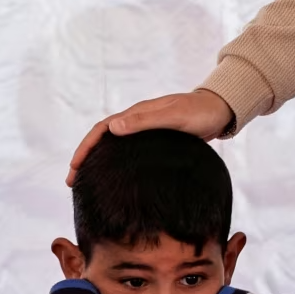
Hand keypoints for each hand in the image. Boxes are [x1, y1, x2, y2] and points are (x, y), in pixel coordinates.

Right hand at [68, 90, 233, 185]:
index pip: (102, 130)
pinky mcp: (159, 140)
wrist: (221, 111)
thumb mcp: (173, 116)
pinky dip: (120, 163)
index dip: (86, 147)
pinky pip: (132, 152)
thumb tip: (113, 127)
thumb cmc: (199, 113)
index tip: (74, 167)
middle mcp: (138, 121)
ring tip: (90, 183)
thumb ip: (145, 121)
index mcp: (137, 114)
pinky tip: (121, 178)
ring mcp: (148, 130)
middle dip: (86, 158)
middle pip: (104, 139)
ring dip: (101, 162)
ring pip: (117, 147)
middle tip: (73, 182)